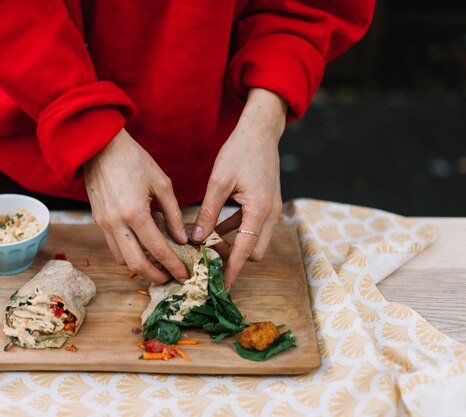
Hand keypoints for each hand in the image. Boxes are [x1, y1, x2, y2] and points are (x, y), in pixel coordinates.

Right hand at [84, 129, 189, 283]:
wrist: (99, 146)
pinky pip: (113, 247)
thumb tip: (182, 238)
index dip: (174, 266)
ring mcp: (104, 224)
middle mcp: (117, 223)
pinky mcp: (97, 221)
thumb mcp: (161, 183)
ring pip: (122, 259)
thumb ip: (173, 213)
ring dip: (140, 267)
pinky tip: (141, 248)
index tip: (185, 274)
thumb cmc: (133, 159)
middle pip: (136, 264)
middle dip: (156, 276)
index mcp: (136, 213)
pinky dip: (128, 254)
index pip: (158, 250)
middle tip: (171, 277)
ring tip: (157, 265)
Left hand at [192, 88, 286, 288]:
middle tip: (206, 258)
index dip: (233, 271)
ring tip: (206, 244)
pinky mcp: (266, 203)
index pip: (245, 251)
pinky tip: (215, 227)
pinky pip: (252, 227)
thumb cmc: (240, 151)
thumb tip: (196, 239)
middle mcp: (270, 214)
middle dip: (233, 259)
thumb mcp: (219, 182)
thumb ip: (209, 212)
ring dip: (233, 245)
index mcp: (259, 210)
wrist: (261, 131)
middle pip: (254, 251)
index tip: (222, 287)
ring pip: (254, 240)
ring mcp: (271, 209)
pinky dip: (236, 232)